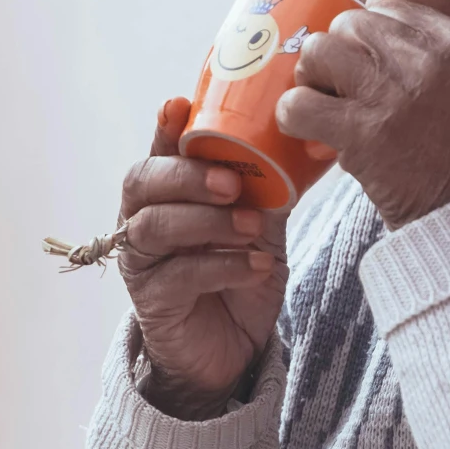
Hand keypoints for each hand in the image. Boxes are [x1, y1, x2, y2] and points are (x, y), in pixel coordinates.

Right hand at [117, 98, 287, 418]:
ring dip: (207, 222)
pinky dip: (222, 266)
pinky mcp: (154, 301)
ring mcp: (143, 261)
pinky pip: (179, 276)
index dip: (164, 127)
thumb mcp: (259, 219)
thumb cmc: (240, 270)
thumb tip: (308, 138)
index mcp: (166, 192)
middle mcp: (143, 219)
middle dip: (186, 176)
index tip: (179, 105)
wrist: (235, 344)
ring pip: (154, 227)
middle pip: (141, 182)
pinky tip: (256, 265)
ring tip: (251, 227)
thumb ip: (266, 183)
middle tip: (231, 183)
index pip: (157, 150)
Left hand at [275, 0, 449, 228]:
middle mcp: (428, 61)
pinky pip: (300, 104)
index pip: (385, 8)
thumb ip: (429, 39)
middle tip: (338, 91)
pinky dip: (293, 117)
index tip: (361, 67)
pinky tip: (307, 132)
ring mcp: (393, 95)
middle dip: (333, 55)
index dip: (361, 35)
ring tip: (323, 107)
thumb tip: (372, 1)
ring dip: (310, 79)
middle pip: (347, 25)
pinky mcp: (362, 133)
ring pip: (318, 52)